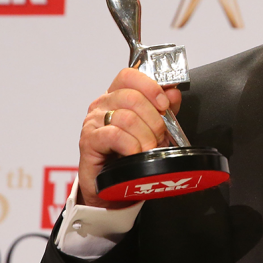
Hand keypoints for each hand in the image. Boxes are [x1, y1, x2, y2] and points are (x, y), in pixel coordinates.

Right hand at [77, 68, 180, 208]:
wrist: (110, 187)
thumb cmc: (129, 154)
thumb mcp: (152, 127)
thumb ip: (163, 108)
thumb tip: (173, 91)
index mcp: (116, 95)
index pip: (129, 76)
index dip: (151, 86)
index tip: (165, 104)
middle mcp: (102, 104)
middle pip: (132, 97)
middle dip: (154, 118)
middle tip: (160, 136)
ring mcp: (93, 122)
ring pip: (126, 117)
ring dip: (146, 136)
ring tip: (150, 149)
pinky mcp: (88, 141)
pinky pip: (115, 135)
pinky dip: (132, 145)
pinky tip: (136, 154)